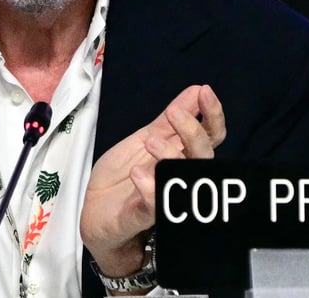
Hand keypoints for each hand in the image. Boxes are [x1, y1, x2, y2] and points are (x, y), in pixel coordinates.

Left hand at [80, 84, 224, 281]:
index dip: (213, 115)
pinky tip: (138, 174)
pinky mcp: (144, 217)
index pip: (210, 136)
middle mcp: (180, 176)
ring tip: (151, 140)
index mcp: (182, 155)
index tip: (205, 91)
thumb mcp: (144, 138)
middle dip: (192, 132)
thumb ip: (169, 119)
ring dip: (171, 157)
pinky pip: (155, 206)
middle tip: (173, 114)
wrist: (96, 211)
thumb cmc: (124, 177)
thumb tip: (196, 91)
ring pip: (184, 180)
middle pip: (203, 156)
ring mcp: (165, 198)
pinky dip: (150, 189)